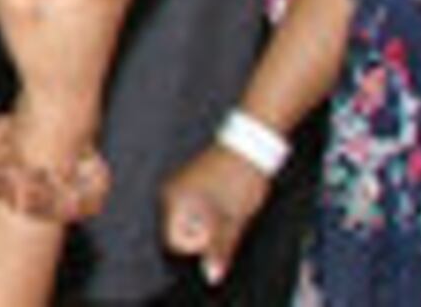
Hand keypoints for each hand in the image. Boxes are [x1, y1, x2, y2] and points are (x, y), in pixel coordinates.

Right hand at [160, 146, 274, 282]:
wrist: (250, 145)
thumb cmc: (240, 179)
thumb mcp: (234, 220)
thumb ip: (219, 250)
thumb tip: (210, 276)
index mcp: (176, 202)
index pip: (175, 243)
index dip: (200, 245)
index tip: (219, 231)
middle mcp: (170, 194)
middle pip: (178, 234)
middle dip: (204, 236)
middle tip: (226, 220)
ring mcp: (178, 187)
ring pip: (187, 223)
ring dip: (208, 225)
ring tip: (227, 208)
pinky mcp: (188, 183)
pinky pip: (192, 211)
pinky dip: (208, 214)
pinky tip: (224, 202)